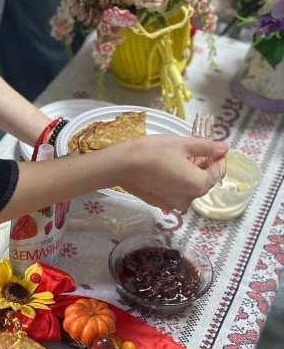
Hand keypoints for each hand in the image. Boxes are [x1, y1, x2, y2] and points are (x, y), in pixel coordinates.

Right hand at [113, 135, 228, 211]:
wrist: (123, 166)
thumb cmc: (155, 151)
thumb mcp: (184, 144)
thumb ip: (207, 147)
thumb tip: (225, 147)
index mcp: (198, 184)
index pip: (218, 173)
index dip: (220, 159)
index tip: (216, 147)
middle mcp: (189, 199)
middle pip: (204, 182)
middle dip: (204, 166)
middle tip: (196, 150)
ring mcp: (173, 204)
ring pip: (189, 188)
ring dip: (191, 174)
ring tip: (181, 158)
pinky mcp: (161, 204)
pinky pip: (176, 193)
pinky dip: (178, 182)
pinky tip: (168, 170)